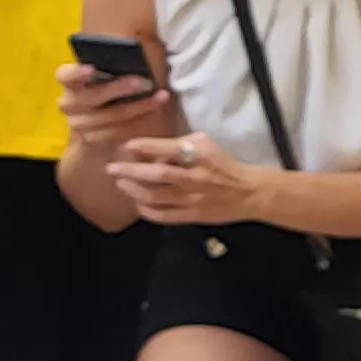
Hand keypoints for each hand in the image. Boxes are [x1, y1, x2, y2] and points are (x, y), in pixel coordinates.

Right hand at [57, 60, 172, 147]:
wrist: (99, 120)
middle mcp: (68, 103)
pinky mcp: (92, 138)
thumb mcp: (106, 74)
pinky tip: (156, 110)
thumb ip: (113, 65)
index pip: (65, 75)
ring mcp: (78, 123)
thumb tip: (136, 51)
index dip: (76, 73)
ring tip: (161, 96)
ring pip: (109, 116)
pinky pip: (116, 132)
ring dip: (138, 106)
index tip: (91, 69)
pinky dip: (138, 121)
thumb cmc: (107, 86)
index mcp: (69, 81)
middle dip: (118, 89)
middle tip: (142, 81)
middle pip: (91, 97)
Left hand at [106, 134, 272, 224]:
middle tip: (112, 168)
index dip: (144, 147)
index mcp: (199, 156)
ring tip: (121, 183)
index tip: (127, 145)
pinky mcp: (192, 215)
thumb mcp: (205, 144)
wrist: (248, 192)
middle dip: (130, 171)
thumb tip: (151, 152)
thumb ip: (179, 145)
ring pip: (155, 196)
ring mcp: (192, 198)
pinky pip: (163, 215)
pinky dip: (147, 210)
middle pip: (156, 175)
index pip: (167, 149)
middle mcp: (193, 177)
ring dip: (133, 190)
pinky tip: (138, 203)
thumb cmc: (223, 164)